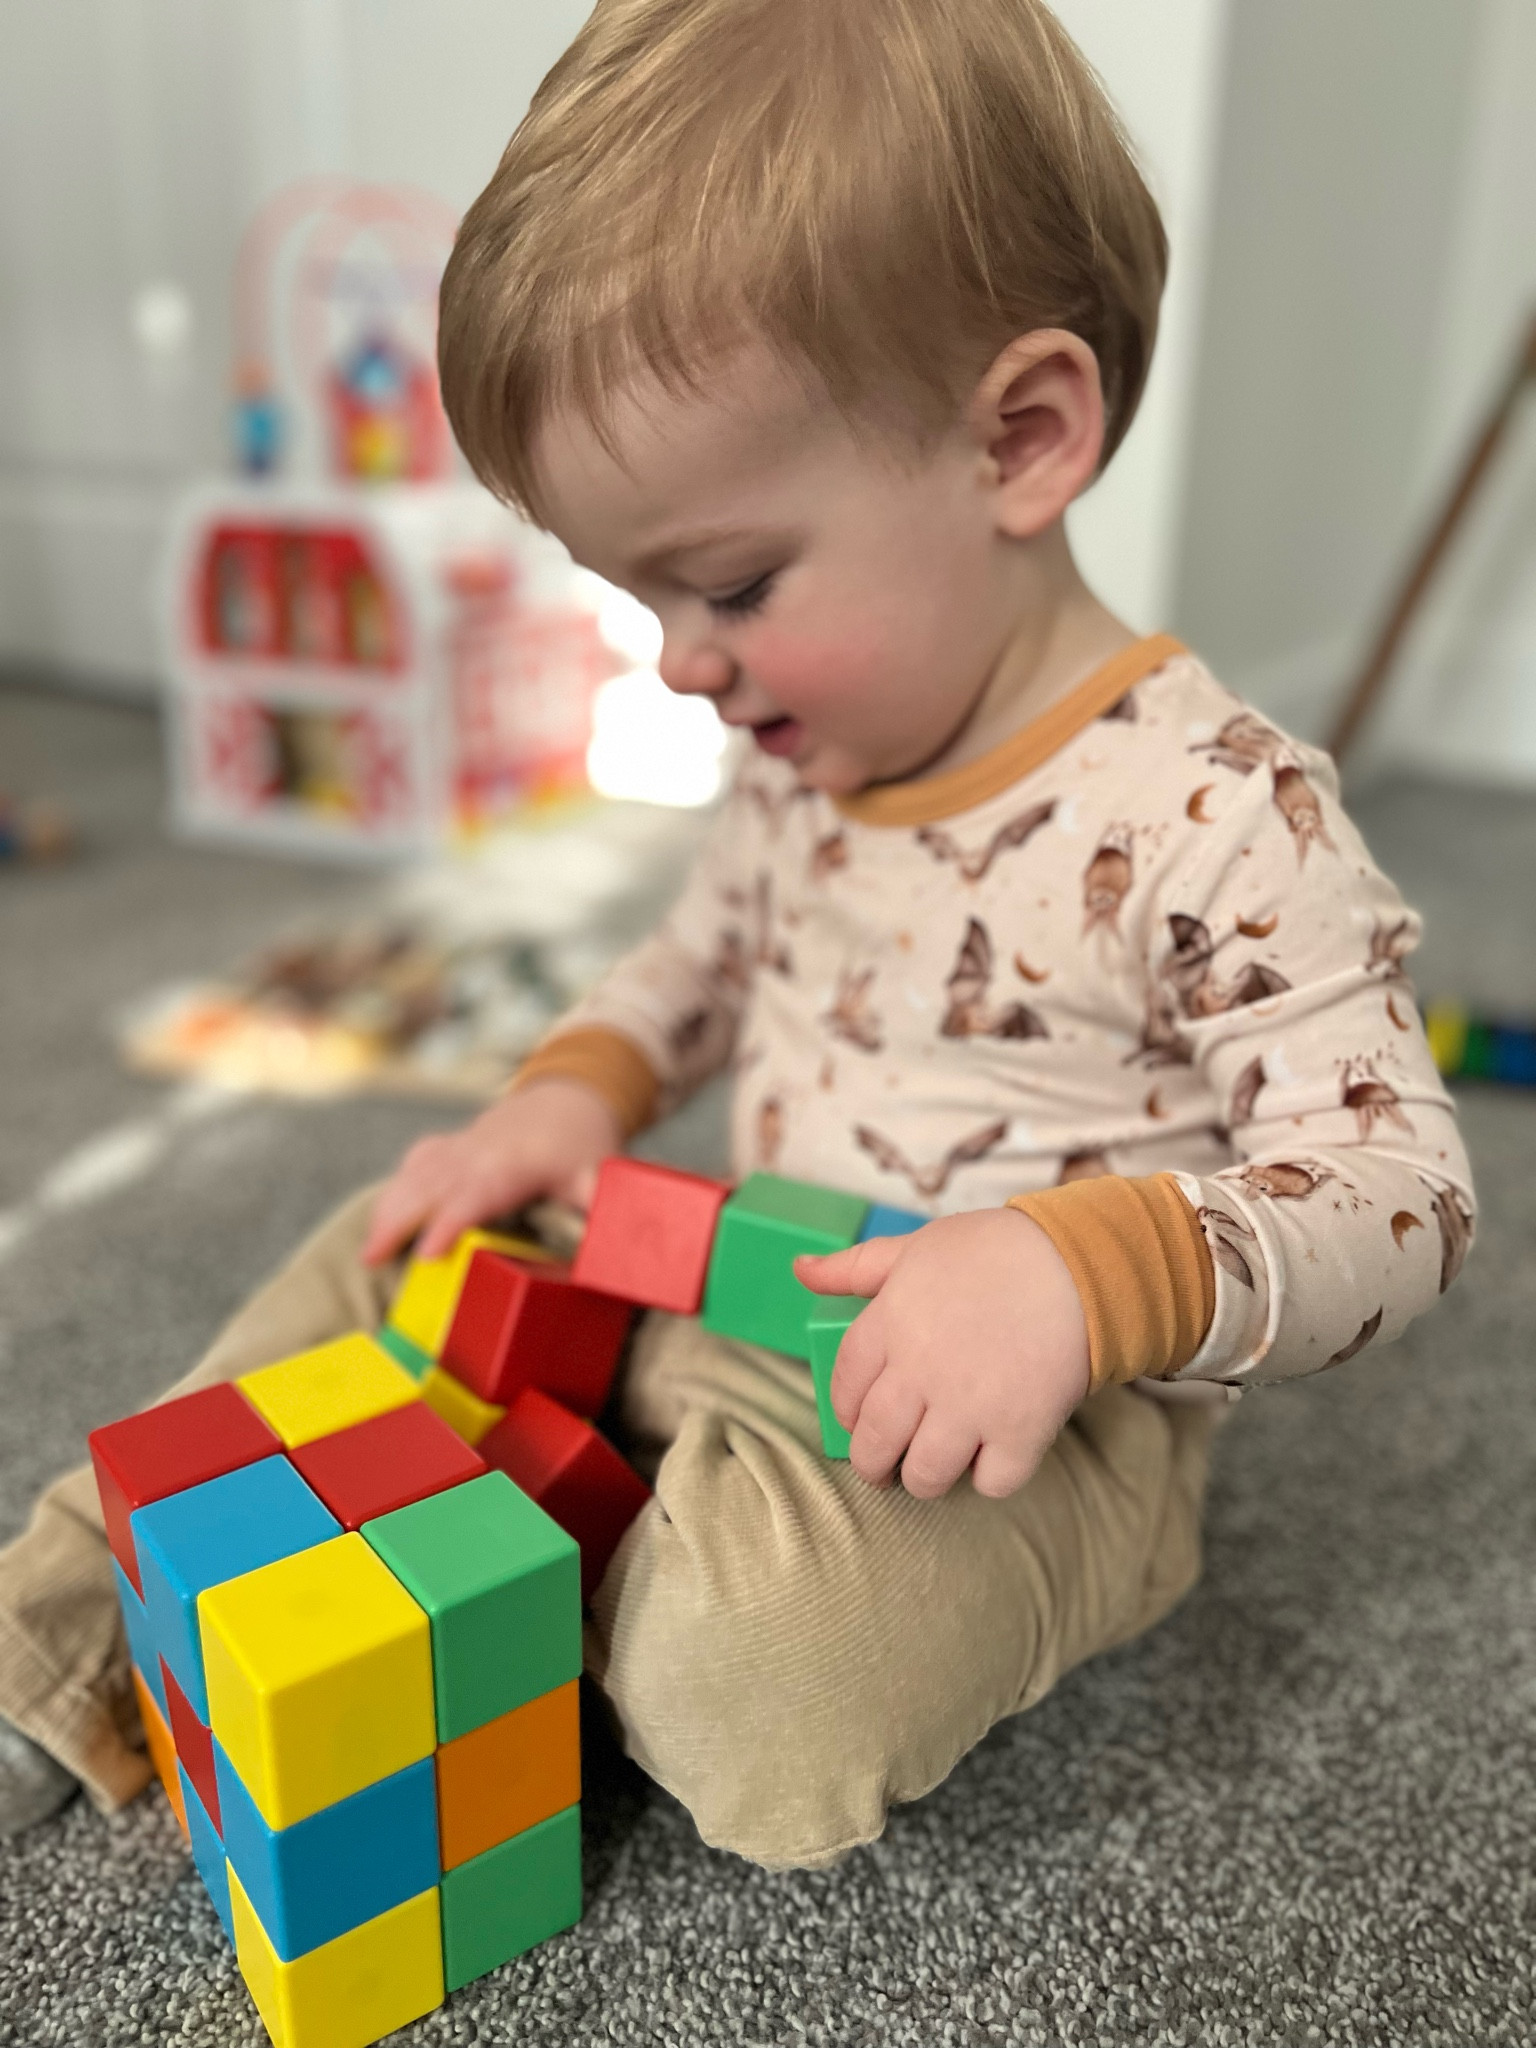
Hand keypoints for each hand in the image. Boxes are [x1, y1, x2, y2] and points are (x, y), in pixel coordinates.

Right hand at [361, 1078, 621, 1265]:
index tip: (426, 1254)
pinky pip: (417, 1164)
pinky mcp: (452, 1146)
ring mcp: (461, 1145)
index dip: (448, 1223)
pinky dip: (397, 1189)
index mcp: (514, 1163)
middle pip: (429, 1184)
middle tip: (371, 1258)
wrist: (571, 1097)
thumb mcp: (601, 1180)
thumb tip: (611, 1260)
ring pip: (415, 1173)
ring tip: (367, 1251)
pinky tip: (384, 1216)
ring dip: (388, 1209)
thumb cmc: (584, 1145)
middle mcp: (479, 1151)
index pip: (474, 1194)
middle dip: (398, 1219)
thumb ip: (602, 1218)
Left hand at [795, 1208, 1090, 1500]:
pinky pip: (990, 1483)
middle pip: (874, 1443)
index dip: (846, 1411)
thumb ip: (853, 1267)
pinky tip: (992, 1454)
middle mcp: (922, 1372)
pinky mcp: (1020, 1431)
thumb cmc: (995, 1249)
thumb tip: (799, 1270)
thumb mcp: (915, 1247)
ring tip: (934, 1465)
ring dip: (923, 1477)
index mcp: (890, 1325)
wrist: (1078, 1262)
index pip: (845, 1388)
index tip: (857, 1418)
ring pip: (924, 1475)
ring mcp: (971, 1406)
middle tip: (884, 1464)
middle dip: (873, 1462)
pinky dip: (988, 1477)